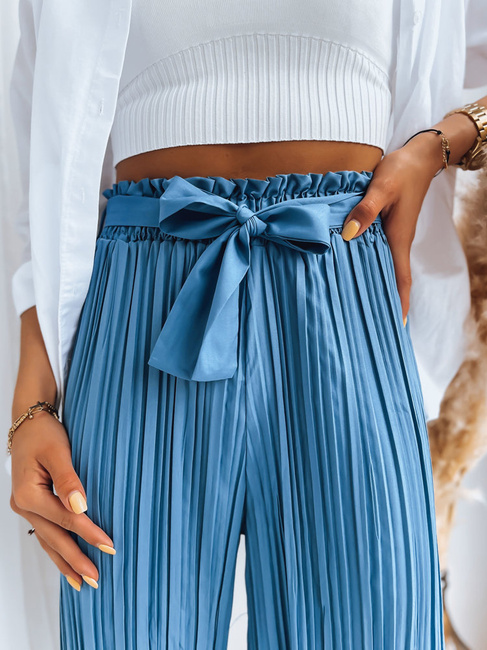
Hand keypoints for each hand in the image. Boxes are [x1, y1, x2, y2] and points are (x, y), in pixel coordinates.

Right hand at [9, 410, 115, 590]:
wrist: (28, 423)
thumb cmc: (43, 433)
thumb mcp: (58, 451)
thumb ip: (69, 479)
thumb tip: (81, 507)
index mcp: (29, 494)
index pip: (65, 520)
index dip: (88, 533)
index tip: (110, 545)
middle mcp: (23, 506)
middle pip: (53, 538)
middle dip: (76, 560)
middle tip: (96, 578)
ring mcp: (25, 508)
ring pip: (46, 541)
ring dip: (64, 562)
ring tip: (81, 582)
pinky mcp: (32, 506)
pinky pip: (45, 533)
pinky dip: (56, 549)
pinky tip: (67, 562)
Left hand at [341, 137, 440, 322]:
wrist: (418, 156)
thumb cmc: (401, 171)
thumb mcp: (381, 187)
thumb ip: (365, 210)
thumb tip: (348, 234)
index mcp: (398, 239)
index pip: (401, 279)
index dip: (400, 303)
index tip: (397, 327)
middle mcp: (397, 243)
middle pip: (393, 280)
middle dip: (386, 304)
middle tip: (373, 327)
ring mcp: (394, 237)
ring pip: (386, 269)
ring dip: (379, 288)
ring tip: (363, 308)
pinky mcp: (388, 229)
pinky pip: (380, 255)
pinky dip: (371, 268)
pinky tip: (357, 273)